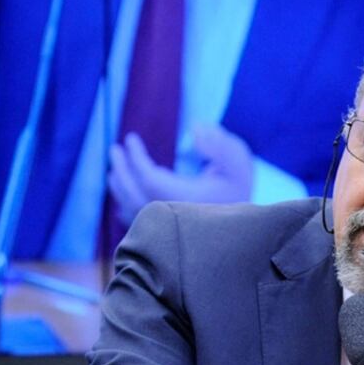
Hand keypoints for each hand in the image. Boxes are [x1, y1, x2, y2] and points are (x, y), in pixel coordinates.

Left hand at [107, 123, 253, 223]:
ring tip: (115, 169)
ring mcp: (165, 228)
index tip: (131, 138)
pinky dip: (126, 206)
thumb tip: (196, 130)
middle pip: (133, 194)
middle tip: (115, 149)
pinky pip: (137, 222)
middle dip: (122, 169)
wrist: (248, 229)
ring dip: (120, 187)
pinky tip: (124, 195)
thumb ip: (221, 144)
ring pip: (131, 209)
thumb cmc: (240, 190)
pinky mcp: (164, 235)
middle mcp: (171, 216)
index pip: (149, 177)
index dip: (136, 157)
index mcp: (186, 198)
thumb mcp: (238, 162)